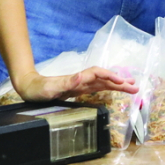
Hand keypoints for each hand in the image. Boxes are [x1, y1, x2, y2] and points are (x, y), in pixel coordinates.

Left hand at [13, 67, 138, 101]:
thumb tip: (82, 77)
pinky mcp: (78, 90)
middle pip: (104, 78)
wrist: (29, 88)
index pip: (98, 74)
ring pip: (103, 83)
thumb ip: (66, 82)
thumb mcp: (51, 88)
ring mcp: (81, 84)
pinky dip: (108, 88)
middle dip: (120, 81)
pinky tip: (115, 89)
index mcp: (77, 78)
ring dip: (117, 85)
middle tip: (135, 86)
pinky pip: (97, 88)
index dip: (110, 77)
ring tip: (132, 87)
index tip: (122, 82)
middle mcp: (81, 80)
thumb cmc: (39, 89)